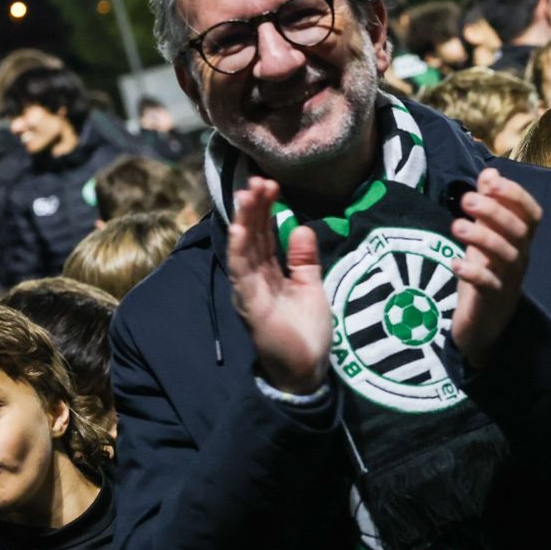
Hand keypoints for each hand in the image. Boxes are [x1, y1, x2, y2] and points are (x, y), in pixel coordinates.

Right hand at [227, 178, 331, 394]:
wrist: (306, 369)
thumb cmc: (305, 331)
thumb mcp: (310, 287)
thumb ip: (304, 259)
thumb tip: (301, 227)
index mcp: (269, 272)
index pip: (265, 233)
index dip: (266, 209)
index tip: (270, 184)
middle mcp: (255, 278)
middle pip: (252, 236)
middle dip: (254, 207)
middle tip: (257, 179)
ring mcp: (250, 291)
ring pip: (244, 250)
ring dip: (244, 221)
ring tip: (246, 195)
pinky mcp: (251, 306)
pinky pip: (242, 274)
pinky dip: (240, 251)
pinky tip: (240, 230)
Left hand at [451, 168, 541, 368]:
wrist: (482, 326)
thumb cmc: (486, 275)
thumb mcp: (485, 237)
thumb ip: (487, 207)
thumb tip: (489, 171)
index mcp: (521, 242)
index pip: (531, 214)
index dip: (515, 195)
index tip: (491, 181)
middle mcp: (520, 258)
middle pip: (518, 231)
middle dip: (494, 211)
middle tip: (466, 199)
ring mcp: (508, 281)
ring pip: (505, 256)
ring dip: (482, 237)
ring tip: (457, 225)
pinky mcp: (491, 302)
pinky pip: (488, 285)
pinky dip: (473, 272)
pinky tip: (456, 262)